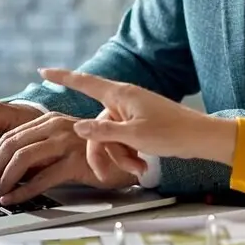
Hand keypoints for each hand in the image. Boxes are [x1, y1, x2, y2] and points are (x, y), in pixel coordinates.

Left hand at [0, 111, 137, 204]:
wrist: (129, 161)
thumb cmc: (93, 156)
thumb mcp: (61, 147)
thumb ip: (38, 151)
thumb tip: (5, 170)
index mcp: (50, 120)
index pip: (10, 136)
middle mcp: (57, 126)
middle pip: (11, 145)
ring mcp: (67, 143)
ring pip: (22, 158)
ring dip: (3, 179)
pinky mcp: (77, 161)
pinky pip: (41, 178)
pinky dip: (22, 191)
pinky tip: (12, 200)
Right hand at [41, 68, 238, 165]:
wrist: (200, 138)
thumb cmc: (171, 133)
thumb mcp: (133, 136)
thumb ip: (103, 132)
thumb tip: (76, 128)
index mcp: (121, 95)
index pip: (85, 82)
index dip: (63, 77)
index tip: (43, 71)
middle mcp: (124, 101)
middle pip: (96, 127)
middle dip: (102, 151)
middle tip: (104, 174)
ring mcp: (132, 114)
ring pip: (110, 138)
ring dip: (119, 157)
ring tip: (138, 168)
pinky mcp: (140, 125)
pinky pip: (123, 141)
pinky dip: (129, 155)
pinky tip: (141, 167)